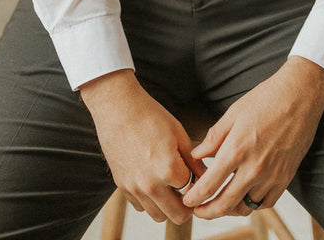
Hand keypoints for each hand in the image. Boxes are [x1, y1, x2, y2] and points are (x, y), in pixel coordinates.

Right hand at [80, 69, 204, 223]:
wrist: (118, 107)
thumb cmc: (150, 116)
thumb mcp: (179, 134)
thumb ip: (193, 160)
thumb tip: (205, 177)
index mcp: (169, 170)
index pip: (193, 194)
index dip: (198, 185)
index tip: (198, 180)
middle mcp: (150, 185)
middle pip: (177, 216)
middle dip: (186, 206)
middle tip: (188, 190)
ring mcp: (134, 188)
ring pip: (157, 215)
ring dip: (167, 206)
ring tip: (170, 185)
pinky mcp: (121, 186)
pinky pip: (140, 206)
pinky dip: (149, 200)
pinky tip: (153, 180)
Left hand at [183, 56, 323, 218]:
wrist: (300, 95)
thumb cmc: (266, 99)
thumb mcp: (233, 113)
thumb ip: (214, 137)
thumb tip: (196, 154)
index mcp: (236, 150)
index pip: (209, 186)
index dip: (194, 197)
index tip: (187, 200)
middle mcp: (254, 168)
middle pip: (225, 204)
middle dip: (207, 212)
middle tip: (198, 210)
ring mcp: (271, 175)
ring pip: (245, 207)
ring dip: (230, 209)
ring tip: (220, 202)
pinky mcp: (286, 177)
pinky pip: (266, 203)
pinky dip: (253, 204)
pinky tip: (245, 196)